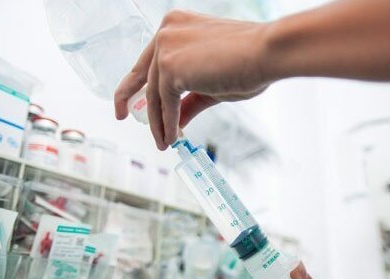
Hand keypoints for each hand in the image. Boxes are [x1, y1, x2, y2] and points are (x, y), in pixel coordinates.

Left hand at [114, 10, 271, 149]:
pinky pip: (164, 102)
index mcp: (176, 25)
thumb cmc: (250, 62)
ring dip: (158, 121)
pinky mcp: (170, 66)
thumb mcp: (212, 84)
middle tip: (121, 116)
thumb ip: (190, 99)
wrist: (267, 53)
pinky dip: (167, 123)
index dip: (136, 80)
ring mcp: (166, 47)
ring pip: (154, 92)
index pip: (149, 58)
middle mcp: (166, 31)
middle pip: (144, 74)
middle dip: (130, 98)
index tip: (127, 98)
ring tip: (162, 141)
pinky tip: (171, 137)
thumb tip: (176, 120)